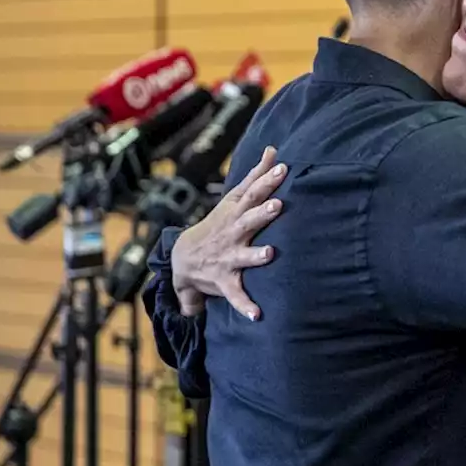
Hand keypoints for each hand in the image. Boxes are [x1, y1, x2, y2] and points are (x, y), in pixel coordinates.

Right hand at [172, 146, 286, 319]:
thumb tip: (273, 149)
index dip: (266, 180)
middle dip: (262, 213)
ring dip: (255, 255)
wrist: (184, 258)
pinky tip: (257, 315)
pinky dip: (245, 306)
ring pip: (242, 256)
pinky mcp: (225, 281)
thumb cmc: (219, 224)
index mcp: (235, 214)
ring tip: (271, 254)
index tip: (282, 167)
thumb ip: (255, 175)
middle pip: (248, 220)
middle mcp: (232, 234)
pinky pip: (235, 295)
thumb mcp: (233, 198)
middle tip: (278, 205)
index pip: (251, 192)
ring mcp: (228, 258)